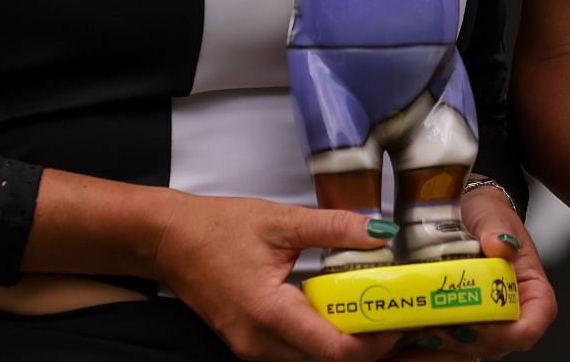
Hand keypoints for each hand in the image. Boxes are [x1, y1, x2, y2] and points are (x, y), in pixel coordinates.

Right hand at [150, 192, 401, 361]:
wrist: (169, 240)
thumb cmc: (217, 229)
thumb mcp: (281, 220)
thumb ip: (334, 227)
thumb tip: (380, 232)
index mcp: (268, 313)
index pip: (334, 350)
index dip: (374, 341)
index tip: (400, 318)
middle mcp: (259, 343)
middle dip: (368, 345)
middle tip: (396, 315)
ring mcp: (252, 349)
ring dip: (346, 345)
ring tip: (375, 312)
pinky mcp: (251, 345)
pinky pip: (296, 354)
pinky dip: (324, 340)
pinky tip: (341, 313)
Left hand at [388, 182, 556, 357]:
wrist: (464, 211)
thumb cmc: (487, 216)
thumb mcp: (494, 216)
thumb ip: (498, 231)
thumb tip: (500, 244)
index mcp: (530, 292)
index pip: (528, 328)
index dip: (501, 334)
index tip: (469, 324)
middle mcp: (509, 316)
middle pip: (492, 346)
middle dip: (459, 342)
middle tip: (428, 330)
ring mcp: (483, 325)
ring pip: (465, 351)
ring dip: (436, 350)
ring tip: (407, 338)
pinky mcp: (457, 327)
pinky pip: (444, 348)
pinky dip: (422, 349)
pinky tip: (398, 344)